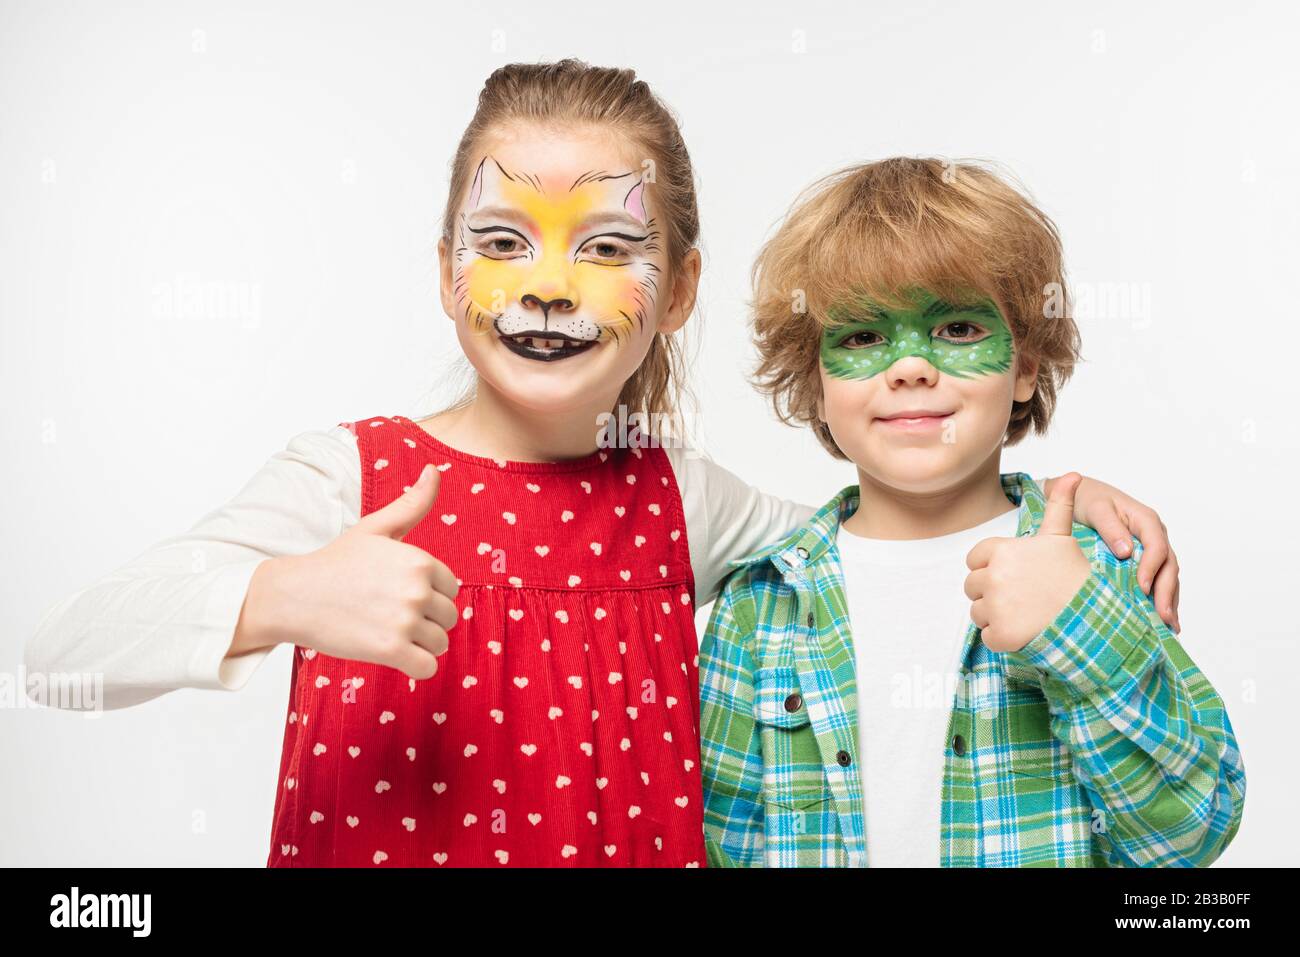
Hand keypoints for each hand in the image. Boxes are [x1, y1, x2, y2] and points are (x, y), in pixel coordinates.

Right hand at [237, 463, 459, 679]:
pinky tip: (394, 654)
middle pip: (448, 616)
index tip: (397, 592)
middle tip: (389, 614)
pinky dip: (415, 665)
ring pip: (440, 643)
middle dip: (426, 619)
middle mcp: (416, 590)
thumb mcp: (375, 528)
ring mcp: (404, 621)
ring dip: (420, 644)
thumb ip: (411, 504)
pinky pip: (428, 667)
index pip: (451, 588)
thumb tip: (434, 470)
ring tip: (389, 632)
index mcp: (419, 560)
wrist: (294, 596)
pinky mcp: (391, 650)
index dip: (427, 593)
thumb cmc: (336, 562)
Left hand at [965, 472, 1092, 652]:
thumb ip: (1058, 506)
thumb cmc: (1074, 577)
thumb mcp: (1062, 538)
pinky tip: (1025, 629)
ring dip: (996, 615)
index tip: (1017, 574)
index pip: (974, 559)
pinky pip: (987, 637)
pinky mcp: (1000, 634)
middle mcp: (994, 576)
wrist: (1092, 617)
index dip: (992, 567)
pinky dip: (1003, 637)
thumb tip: (1073, 474)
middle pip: (972, 586)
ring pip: (978, 612)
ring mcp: (995, 607)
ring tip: (1025, 612)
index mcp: (1002, 551)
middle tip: (1022, 596)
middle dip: (992, 592)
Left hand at [1045, 472, 1179, 632]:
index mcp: (1146, 520)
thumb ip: (1110, 528)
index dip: (1151, 568)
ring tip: (1169, 626)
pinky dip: (1161, 598)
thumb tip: (1126, 552)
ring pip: (1167, 575)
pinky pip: (1157, 579)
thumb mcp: (1096, 509)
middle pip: (1168, 565)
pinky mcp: (1144, 559)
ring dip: (1169, 600)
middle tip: (1163, 617)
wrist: (1079, 495)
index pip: (1157, 546)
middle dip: (1167, 592)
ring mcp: (1151, 547)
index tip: (1142, 589)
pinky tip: (1162, 619)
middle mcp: (1154, 534)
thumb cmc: (1087, 500)